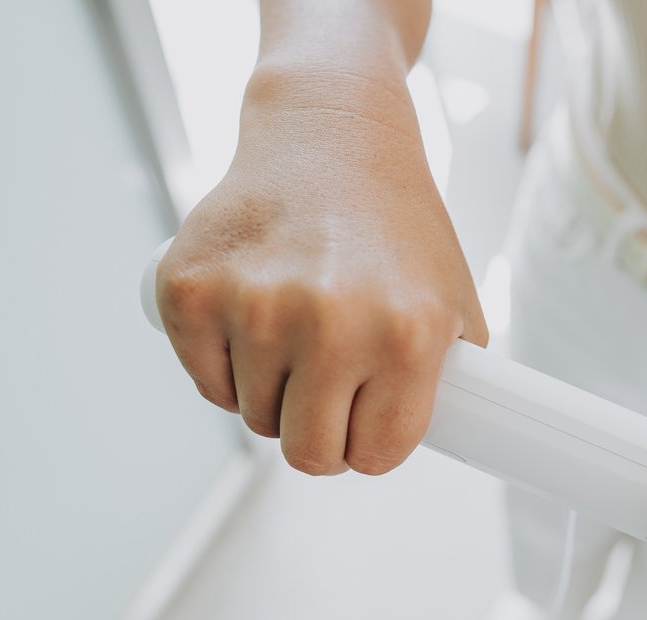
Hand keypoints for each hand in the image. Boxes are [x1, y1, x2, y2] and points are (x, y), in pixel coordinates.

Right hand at [156, 67, 486, 475]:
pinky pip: (208, 383)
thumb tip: (456, 443)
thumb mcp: (455, 302)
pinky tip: (255, 322)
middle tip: (329, 395)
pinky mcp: (191, 291)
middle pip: (309, 454)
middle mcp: (330, 324)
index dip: (371, 445)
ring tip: (299, 335)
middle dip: (321, 436)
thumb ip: (453, 382)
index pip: (376, 456)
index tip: (367, 423)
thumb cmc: (398, 229)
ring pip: (255, 417)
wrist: (330, 137)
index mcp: (406, 336)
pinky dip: (227, 370)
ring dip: (275, 395)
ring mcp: (254, 306)